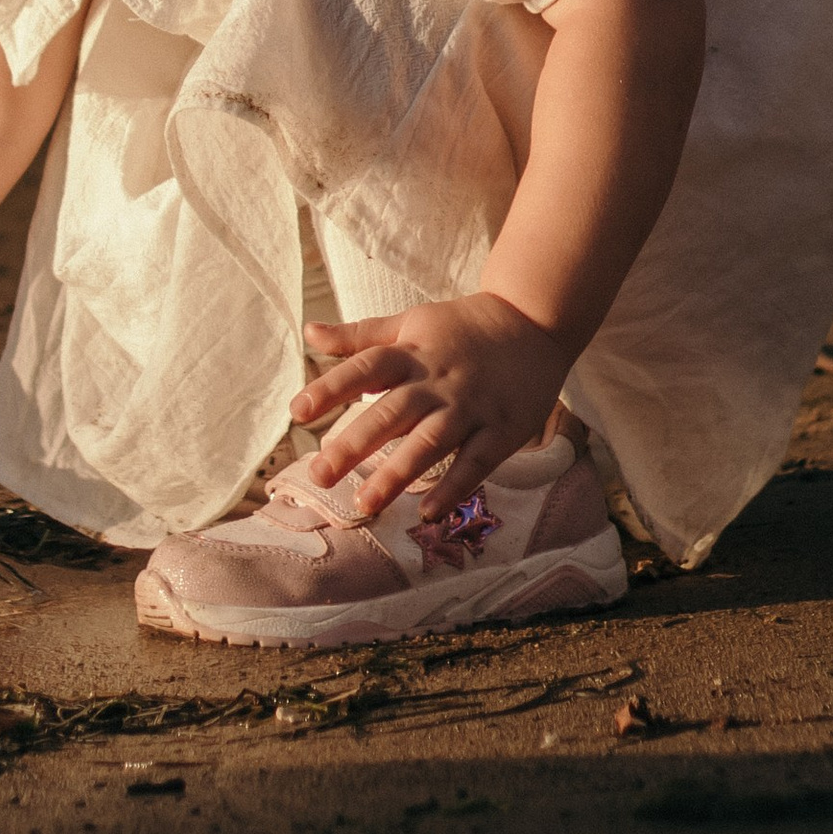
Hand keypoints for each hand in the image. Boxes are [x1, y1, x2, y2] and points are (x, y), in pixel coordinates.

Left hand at [294, 293, 570, 524]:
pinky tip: (428, 512)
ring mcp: (471, 406)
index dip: (332, 387)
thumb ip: (360, 336)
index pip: (365, 367)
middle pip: (392, 412)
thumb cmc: (462, 327)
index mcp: (412, 351)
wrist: (533, 321)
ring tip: (366, 504)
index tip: (298, 412)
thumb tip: (309, 332)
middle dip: (355, 443)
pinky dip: (454, 487)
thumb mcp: (410, 322)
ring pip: (431, 441)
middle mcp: (438, 380)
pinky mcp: (502, 429)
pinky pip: (476, 462)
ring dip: (398, 472)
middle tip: (320, 474)